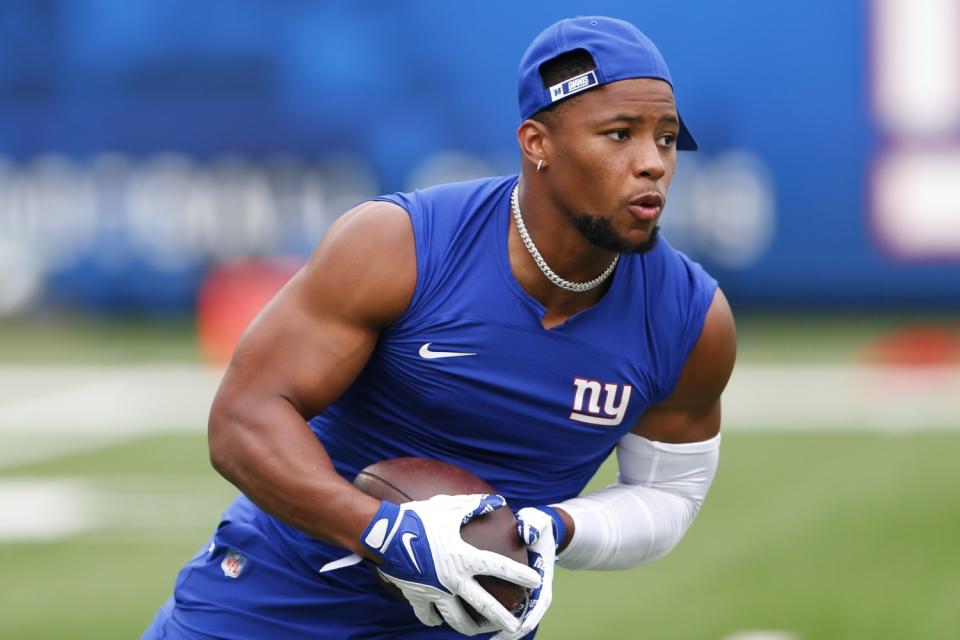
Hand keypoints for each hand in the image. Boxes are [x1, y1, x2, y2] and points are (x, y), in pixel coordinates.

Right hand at [359, 494, 541, 635]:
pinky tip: (438, 622)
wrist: (384, 535)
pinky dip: (434, 619)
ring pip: (456, 618)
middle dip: (501, 618)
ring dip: (469, 627)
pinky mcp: (417, 596)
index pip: (499, 568)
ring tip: (479, 631)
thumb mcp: (449, 507)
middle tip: (514, 628)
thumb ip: (474, 505)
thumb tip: (496, 501)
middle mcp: (453, 580)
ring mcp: (435, 591)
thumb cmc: (418, 518)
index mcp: (464, 558)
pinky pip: (428, 614)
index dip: (519, 574)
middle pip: (483, 605)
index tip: (535, 582)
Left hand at [491, 506, 564, 639]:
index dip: (531, 615)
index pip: (540, 601)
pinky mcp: (515, 589)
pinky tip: (479, 624)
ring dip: (504, 630)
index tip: (521, 626)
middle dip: (514, 630)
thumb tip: (526, 533)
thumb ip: (533, 525)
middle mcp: (536, 588)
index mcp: (542, 576)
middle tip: (498, 639)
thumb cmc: (536, 525)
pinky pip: (507, 607)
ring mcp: (526, 590)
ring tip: (487, 638)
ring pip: (517, 616)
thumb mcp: (537, 522)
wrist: (537, 528)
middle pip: (528, 616)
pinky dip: (496, 618)